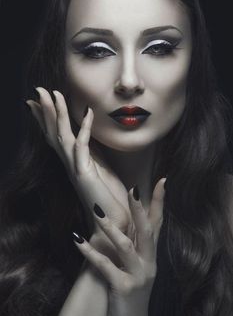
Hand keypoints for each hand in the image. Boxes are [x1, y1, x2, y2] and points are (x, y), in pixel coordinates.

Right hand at [26, 88, 132, 258]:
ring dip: (58, 114)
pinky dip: (84, 128)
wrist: (112, 224)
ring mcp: (75, 169)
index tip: (37, 103)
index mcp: (73, 164)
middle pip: (54, 133)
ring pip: (62, 136)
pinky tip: (88, 112)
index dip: (46, 120)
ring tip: (52, 93)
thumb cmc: (108, 201)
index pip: (56, 137)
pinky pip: (83, 146)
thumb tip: (88, 147)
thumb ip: (91, 160)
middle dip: (46, 111)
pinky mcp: (85, 174)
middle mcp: (70, 165)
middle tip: (37, 90)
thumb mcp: (99, 174)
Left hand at [73, 178, 165, 315]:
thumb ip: (135, 250)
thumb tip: (124, 226)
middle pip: (147, 231)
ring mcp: (138, 276)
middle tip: (133, 188)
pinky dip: (89, 252)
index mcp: (152, 257)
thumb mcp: (138, 271)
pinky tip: (76, 239)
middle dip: (140, 209)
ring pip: (126, 246)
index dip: (160, 202)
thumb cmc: (132, 297)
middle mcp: (149, 264)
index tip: (162, 181)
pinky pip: (105, 266)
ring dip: (110, 227)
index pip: (158, 224)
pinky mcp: (123, 288)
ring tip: (96, 210)